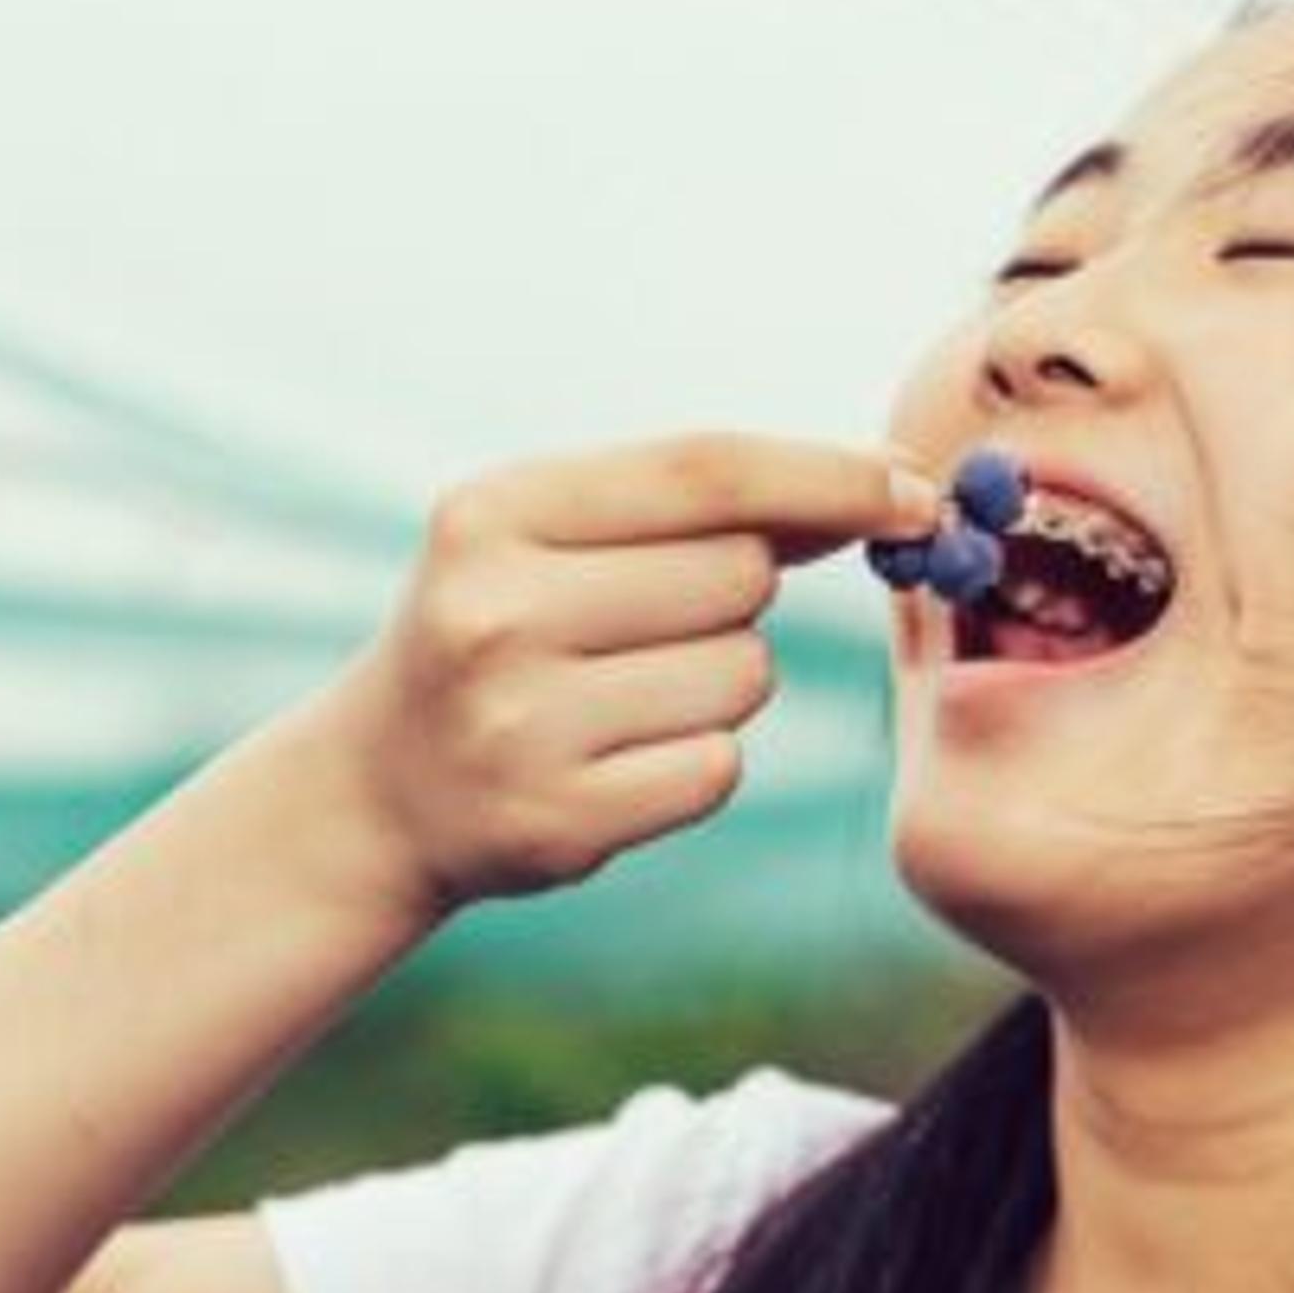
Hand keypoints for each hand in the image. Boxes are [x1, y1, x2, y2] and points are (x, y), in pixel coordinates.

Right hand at [305, 431, 946, 916]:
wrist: (380, 789)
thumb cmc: (499, 633)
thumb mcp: (545, 539)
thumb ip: (688, 507)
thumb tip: (877, 491)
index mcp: (492, 514)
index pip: (705, 471)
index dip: (827, 476)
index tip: (914, 491)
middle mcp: (496, 613)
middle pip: (739, 575)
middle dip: (736, 593)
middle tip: (645, 624)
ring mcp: (523, 725)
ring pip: (743, 675)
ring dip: (719, 682)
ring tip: (619, 695)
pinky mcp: (560, 821)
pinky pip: (719, 768)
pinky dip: (695, 761)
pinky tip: (614, 760)